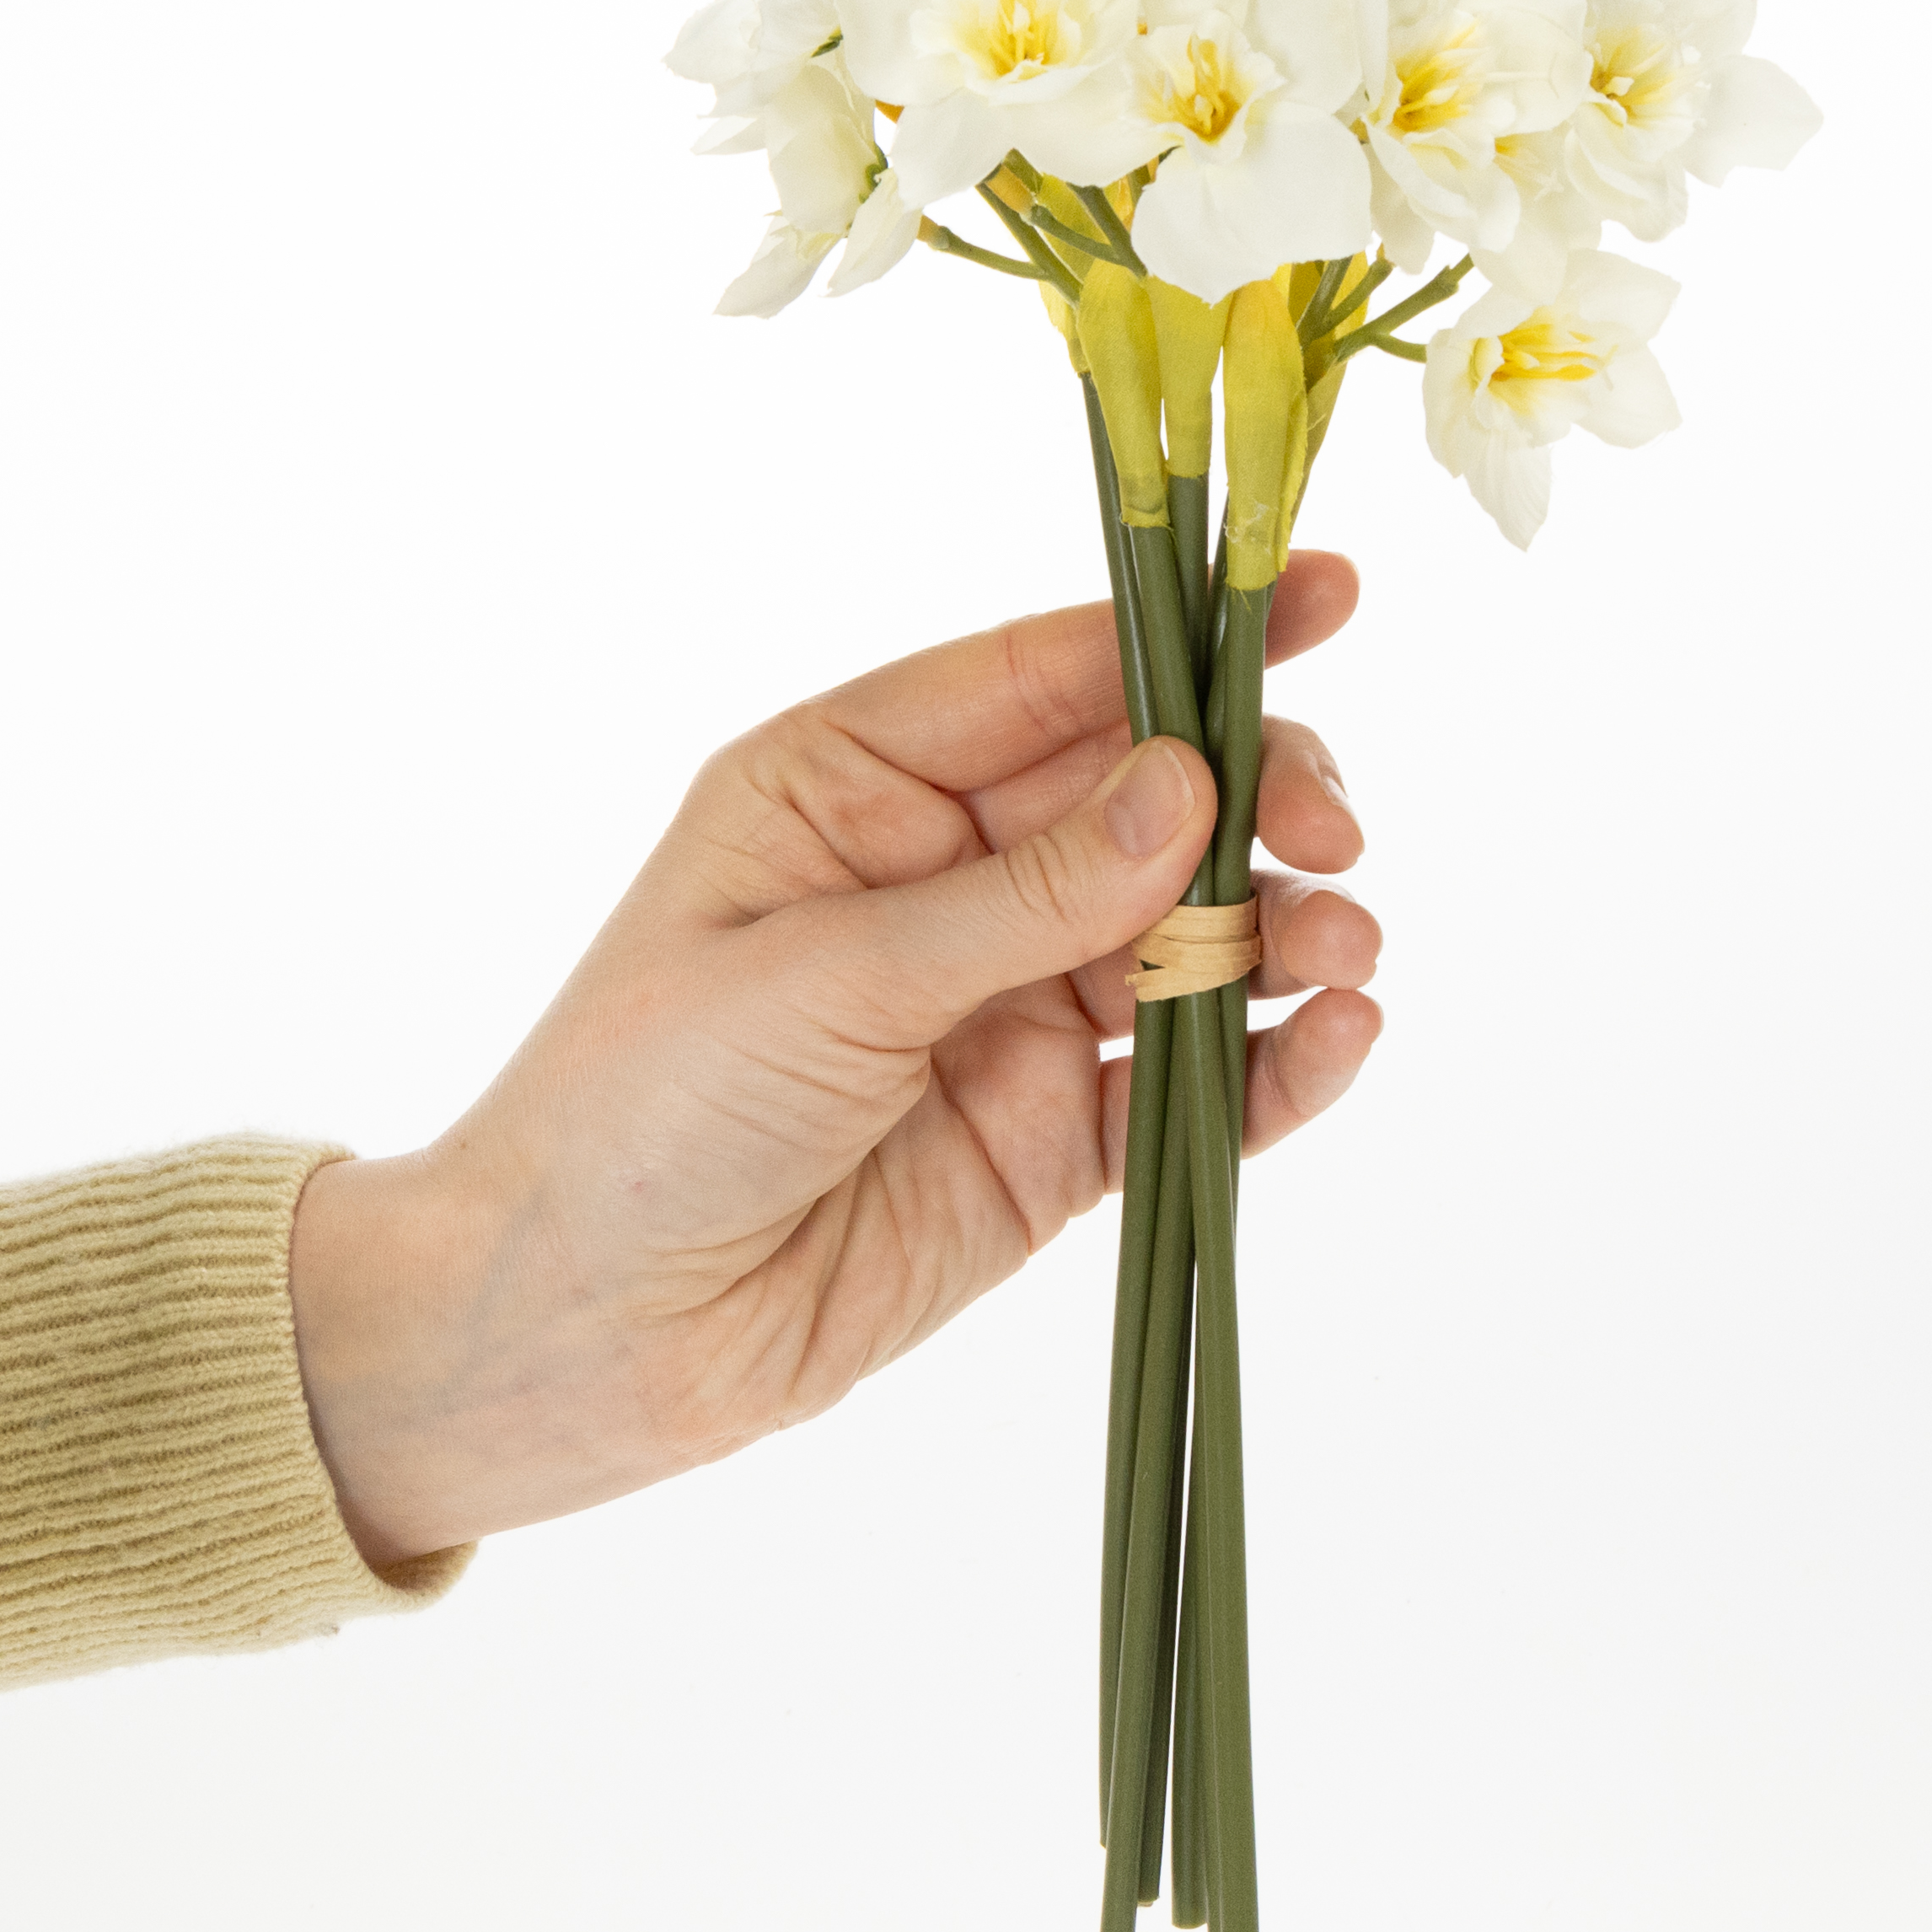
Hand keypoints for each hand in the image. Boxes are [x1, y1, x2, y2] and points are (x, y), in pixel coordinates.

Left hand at [288, 555, 1381, 1566]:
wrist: (583, 1334)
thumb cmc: (644, 1107)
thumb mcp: (828, 971)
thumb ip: (1028, 891)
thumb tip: (1193, 786)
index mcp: (860, 784)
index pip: (1051, 678)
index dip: (1188, 639)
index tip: (1327, 597)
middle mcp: (950, 877)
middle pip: (1151, 800)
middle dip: (1260, 801)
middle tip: (1333, 836)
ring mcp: (1012, 1007)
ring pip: (1194, 938)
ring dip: (1288, 932)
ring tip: (1348, 952)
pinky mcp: (1056, 1136)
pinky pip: (1192, 1081)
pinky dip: (1277, 1062)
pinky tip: (1340, 1039)